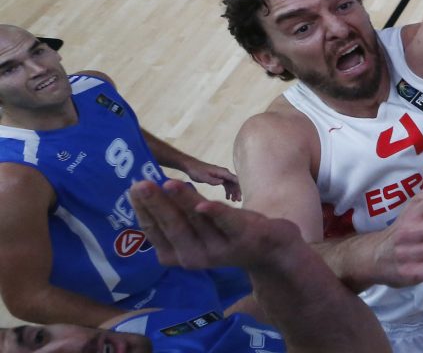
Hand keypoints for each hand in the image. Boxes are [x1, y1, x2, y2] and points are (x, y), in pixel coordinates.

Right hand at [131, 179, 294, 270]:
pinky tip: (204, 204)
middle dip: (156, 204)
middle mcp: (195, 256)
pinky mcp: (244, 236)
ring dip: (183, 201)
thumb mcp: (197, 229)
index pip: (155, 231)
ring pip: (197, 221)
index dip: (144, 210)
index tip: (133, 188)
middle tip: (140, 184)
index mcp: (179, 255)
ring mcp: (220, 248)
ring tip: (168, 183)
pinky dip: (215, 214)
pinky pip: (227, 224)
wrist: (272, 251)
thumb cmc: (226, 234)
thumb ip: (175, 217)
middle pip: (172, 227)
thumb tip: (146, 193)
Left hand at [181, 158, 241, 201]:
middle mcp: (224, 173)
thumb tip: (222, 182)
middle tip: (238, 201)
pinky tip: (227, 197)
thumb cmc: (197, 171)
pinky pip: (226, 185)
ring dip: (233, 192)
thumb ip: (212, 180)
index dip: (239, 187)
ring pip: (231, 184)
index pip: (234, 179)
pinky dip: (228, 191)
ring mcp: (222, 175)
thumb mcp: (203, 177)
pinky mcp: (218, 178)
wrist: (191, 166)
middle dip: (237, 191)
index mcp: (222, 172)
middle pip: (234, 182)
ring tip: (233, 201)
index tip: (240, 195)